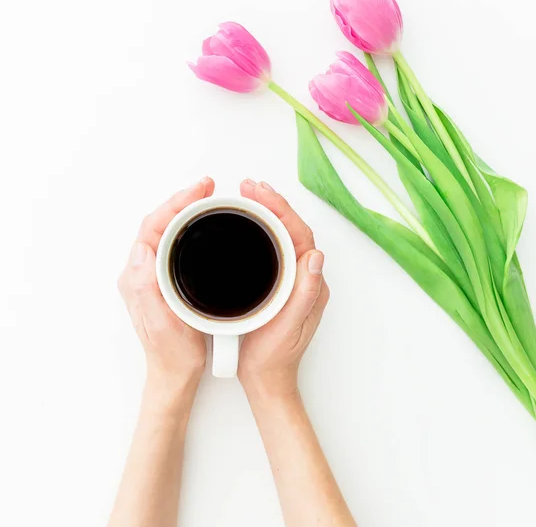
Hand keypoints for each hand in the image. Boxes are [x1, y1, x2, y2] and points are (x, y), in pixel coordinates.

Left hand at [118, 177, 214, 388]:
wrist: (175, 373)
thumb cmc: (172, 353)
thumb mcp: (161, 325)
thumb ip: (146, 288)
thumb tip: (141, 251)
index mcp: (138, 277)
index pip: (153, 227)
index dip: (176, 204)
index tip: (199, 191)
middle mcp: (141, 271)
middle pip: (159, 223)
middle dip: (182, 200)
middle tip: (207, 187)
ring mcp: (152, 274)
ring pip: (166, 230)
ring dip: (185, 210)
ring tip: (206, 197)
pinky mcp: (164, 278)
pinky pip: (173, 242)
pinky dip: (188, 226)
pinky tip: (203, 223)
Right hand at [238, 179, 329, 395]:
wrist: (265, 377)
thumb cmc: (275, 356)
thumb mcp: (289, 326)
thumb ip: (304, 294)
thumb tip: (316, 256)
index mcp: (309, 283)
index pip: (299, 234)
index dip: (281, 209)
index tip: (259, 193)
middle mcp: (303, 277)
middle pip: (291, 229)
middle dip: (272, 203)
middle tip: (249, 187)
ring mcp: (291, 279)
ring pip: (282, 236)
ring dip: (267, 213)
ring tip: (248, 196)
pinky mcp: (278, 283)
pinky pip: (273, 248)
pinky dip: (261, 230)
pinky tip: (248, 224)